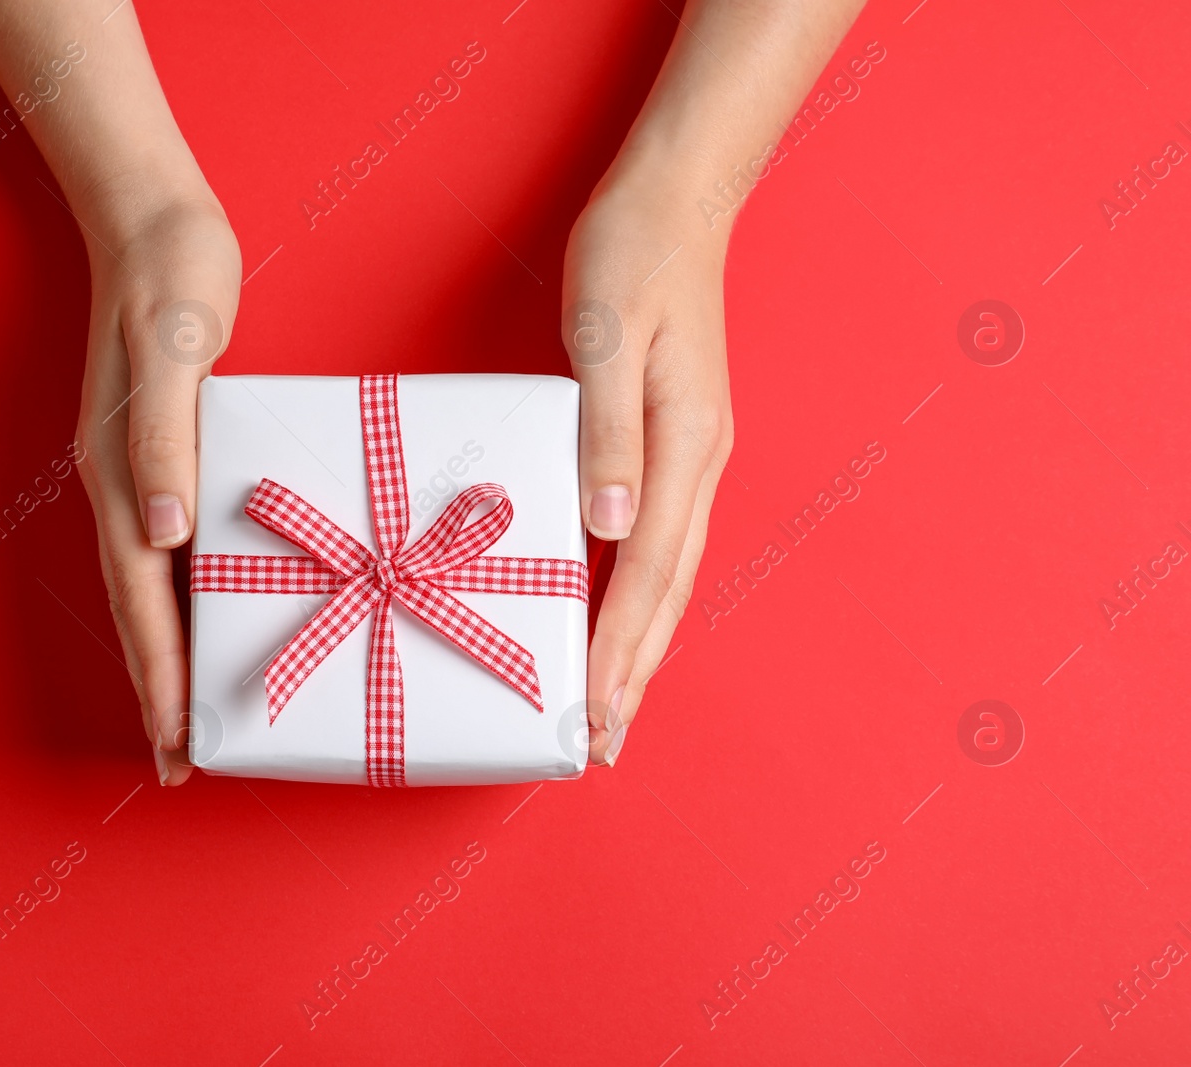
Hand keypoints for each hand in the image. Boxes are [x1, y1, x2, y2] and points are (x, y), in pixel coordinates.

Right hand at [73, 193, 240, 785]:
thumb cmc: (173, 275)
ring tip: (194, 721)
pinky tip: (219, 620)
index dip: (161, 673)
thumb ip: (163, 434)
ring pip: (155, 588)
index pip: (141, 595)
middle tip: (183, 764)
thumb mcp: (174, 343)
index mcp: (119, 470)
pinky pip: (177, 549)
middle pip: (140, 610)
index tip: (178, 742)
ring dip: (173, 657)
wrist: (156, 220)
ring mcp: (142, 472)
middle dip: (161, 691)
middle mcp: (124, 484)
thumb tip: (165, 532)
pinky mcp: (170, 453)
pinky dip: (193, 599)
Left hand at [563, 179, 733, 766]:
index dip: (619, 646)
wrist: (677, 200)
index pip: (647, 571)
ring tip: (615, 703)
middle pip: (668, 590)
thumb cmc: (633, 254)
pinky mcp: (676, 441)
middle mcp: (697, 462)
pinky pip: (660, 538)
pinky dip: (641, 592)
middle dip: (636, 670)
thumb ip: (607, 430)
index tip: (594, 709)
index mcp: (684, 445)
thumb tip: (608, 526)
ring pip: (669, 572)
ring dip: (642, 642)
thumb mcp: (606, 332)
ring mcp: (693, 454)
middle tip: (602, 741)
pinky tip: (620, 614)